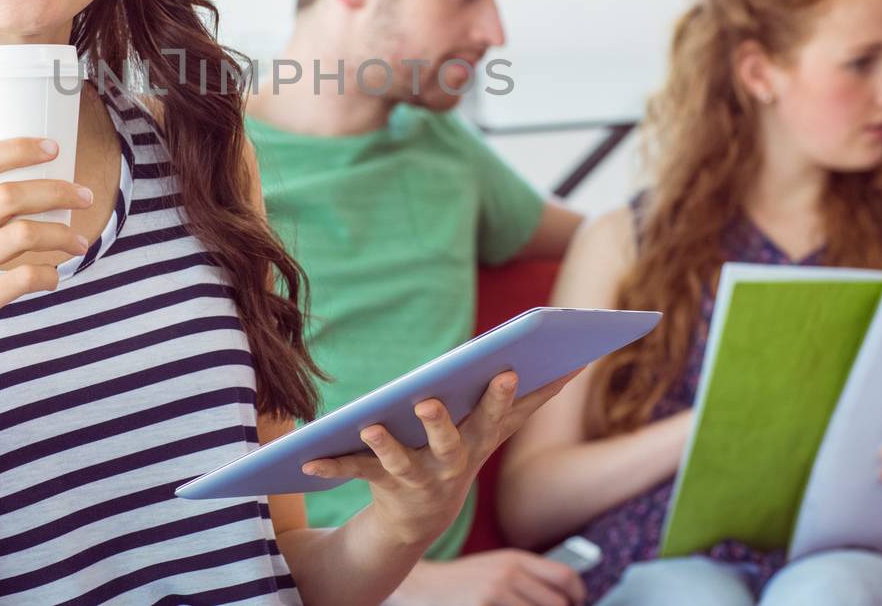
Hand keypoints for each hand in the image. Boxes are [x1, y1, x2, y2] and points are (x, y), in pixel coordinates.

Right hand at [0, 138, 91, 405]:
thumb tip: (28, 191)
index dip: (15, 148)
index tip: (53, 147)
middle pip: (7, 194)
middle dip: (56, 191)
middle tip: (85, 197)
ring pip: (23, 234)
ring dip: (62, 236)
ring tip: (80, 243)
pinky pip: (23, 278)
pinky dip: (49, 276)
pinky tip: (54, 280)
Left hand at [302, 370, 578, 548]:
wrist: (419, 518)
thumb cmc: (460, 451)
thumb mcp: (493, 429)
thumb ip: (531, 399)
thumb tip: (578, 363)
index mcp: (477, 441)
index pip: (496, 416)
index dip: (505, 396)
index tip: (509, 369)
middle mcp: (448, 463)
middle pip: (448, 442)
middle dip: (441, 423)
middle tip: (429, 401)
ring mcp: (413, 477)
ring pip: (399, 460)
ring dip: (385, 444)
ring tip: (372, 425)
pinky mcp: (379, 484)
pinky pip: (351, 471)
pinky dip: (328, 464)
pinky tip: (303, 457)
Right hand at [392, 552, 585, 605]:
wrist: (421, 586)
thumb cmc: (462, 582)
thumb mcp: (496, 567)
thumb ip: (527, 576)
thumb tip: (565, 595)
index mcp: (515, 559)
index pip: (566, 577)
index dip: (579, 596)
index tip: (577, 604)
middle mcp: (508, 574)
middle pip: (558, 604)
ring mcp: (495, 595)